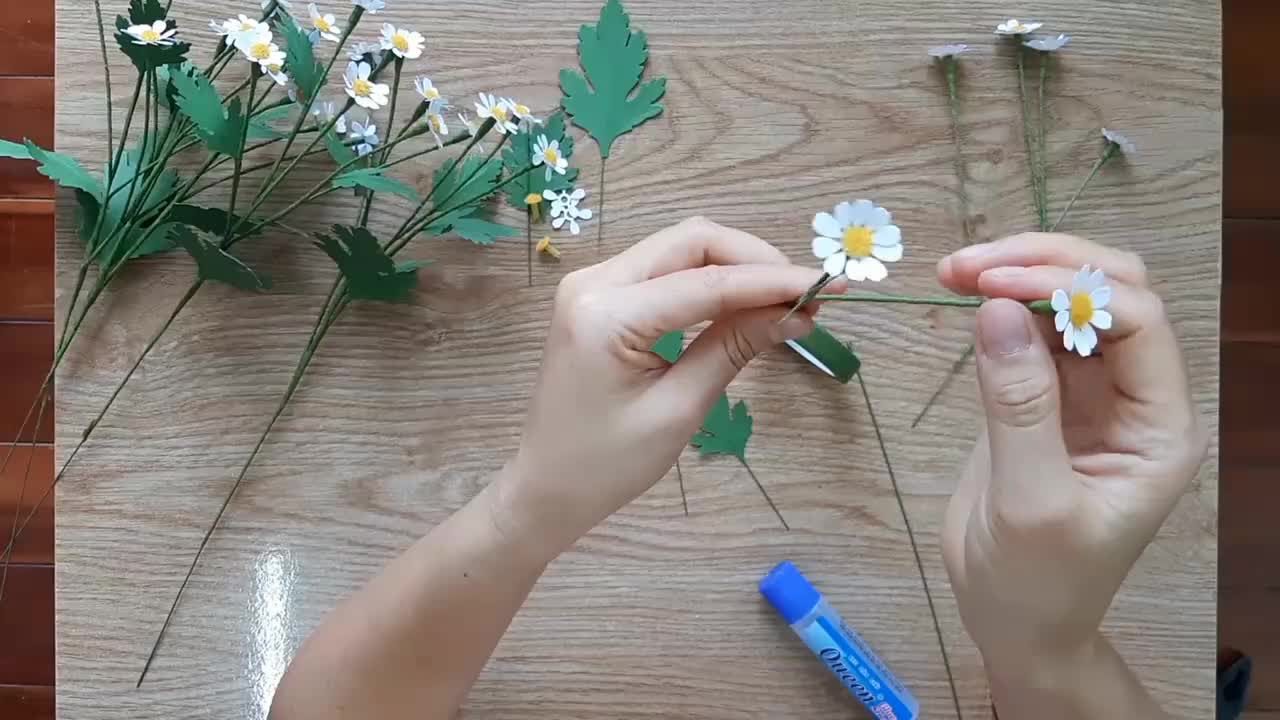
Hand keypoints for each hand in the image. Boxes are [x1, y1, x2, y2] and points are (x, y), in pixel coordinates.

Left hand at [489, 217, 841, 557]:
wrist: (545, 487)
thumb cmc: (606, 464)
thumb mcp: (679, 409)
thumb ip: (734, 349)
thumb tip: (796, 311)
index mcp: (605, 313)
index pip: (707, 280)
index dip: (774, 280)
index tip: (832, 285)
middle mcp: (593, 281)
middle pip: (693, 241)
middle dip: (758, 261)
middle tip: (811, 292)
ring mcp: (593, 283)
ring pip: (682, 248)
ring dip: (738, 266)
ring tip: (789, 299)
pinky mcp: (601, 295)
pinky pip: (666, 270)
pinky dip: (712, 279)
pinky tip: (747, 302)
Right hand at [936, 234, 1207, 688]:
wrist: (1015, 623)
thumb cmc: (1037, 580)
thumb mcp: (1030, 501)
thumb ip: (1019, 405)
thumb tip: (996, 309)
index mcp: (1159, 425)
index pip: (1136, 321)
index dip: (1072, 289)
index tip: (993, 285)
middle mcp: (1133, 396)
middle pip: (1110, 292)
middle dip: (1044, 265)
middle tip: (966, 264)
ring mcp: (1089, 393)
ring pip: (1070, 302)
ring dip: (1016, 275)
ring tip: (952, 270)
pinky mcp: (1045, 397)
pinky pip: (1033, 331)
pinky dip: (999, 305)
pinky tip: (961, 296)